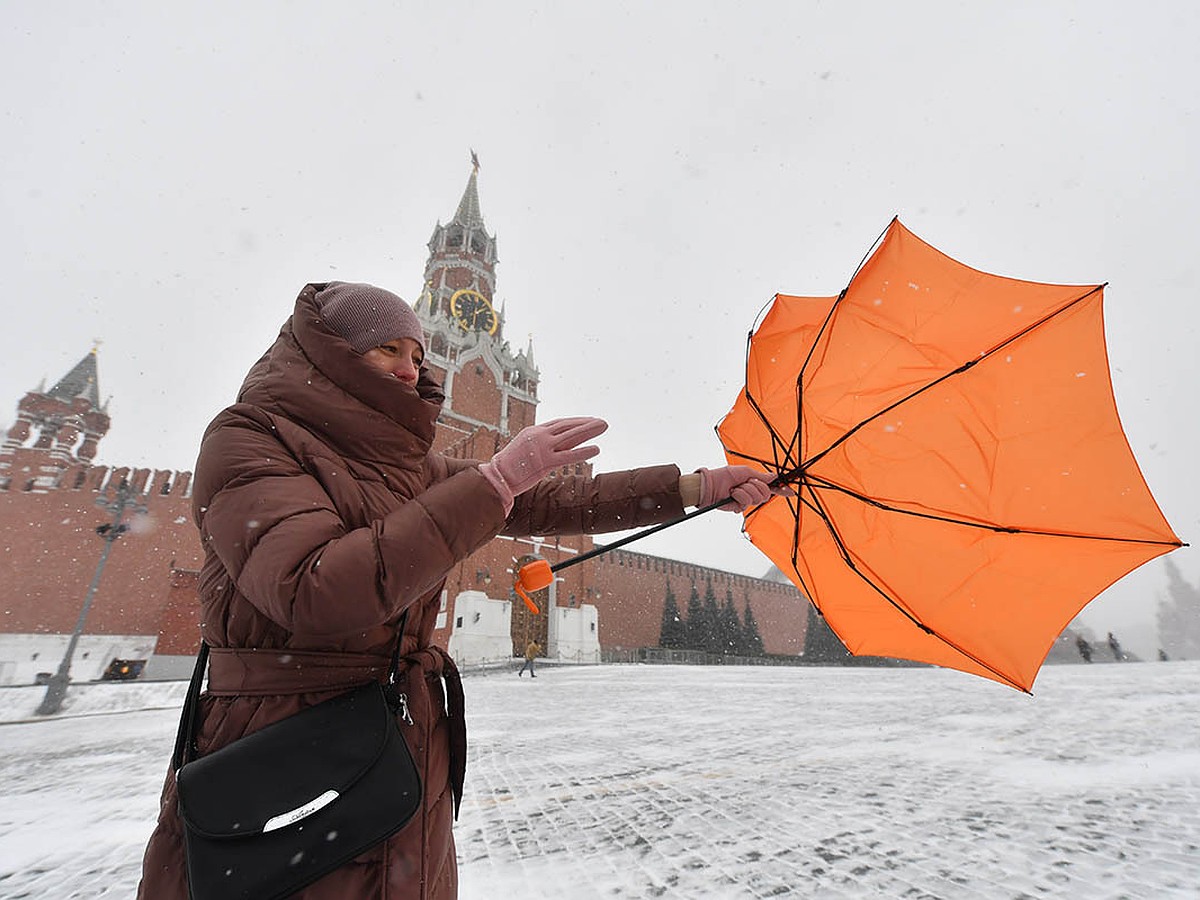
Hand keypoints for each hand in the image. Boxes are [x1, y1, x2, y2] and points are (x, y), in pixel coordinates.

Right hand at [480, 417, 607, 508]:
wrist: (496, 475)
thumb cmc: (509, 466)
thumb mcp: (523, 449)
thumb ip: (537, 446)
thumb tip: (549, 449)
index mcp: (534, 431)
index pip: (559, 423)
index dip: (575, 422)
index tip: (588, 421)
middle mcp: (540, 436)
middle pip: (568, 426)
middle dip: (587, 423)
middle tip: (602, 422)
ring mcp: (543, 448)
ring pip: (571, 436)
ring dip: (590, 430)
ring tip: (604, 427)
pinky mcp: (545, 462)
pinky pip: (569, 456)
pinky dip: (584, 452)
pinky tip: (596, 449)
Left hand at [695, 465, 782, 512]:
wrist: (710, 485)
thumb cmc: (725, 476)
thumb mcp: (745, 472)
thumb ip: (760, 476)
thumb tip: (774, 476)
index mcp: (754, 482)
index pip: (771, 487)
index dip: (781, 489)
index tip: (791, 492)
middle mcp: (752, 492)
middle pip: (766, 494)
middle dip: (756, 486)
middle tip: (745, 482)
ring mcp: (746, 501)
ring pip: (756, 498)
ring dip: (745, 490)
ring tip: (735, 488)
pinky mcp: (739, 507)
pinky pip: (746, 502)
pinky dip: (738, 496)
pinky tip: (732, 495)